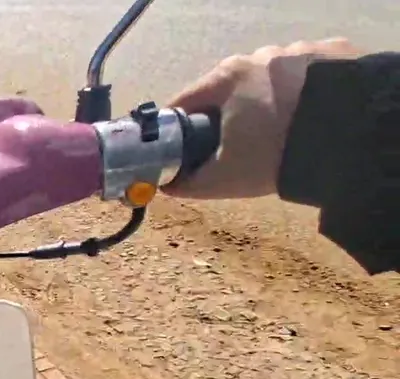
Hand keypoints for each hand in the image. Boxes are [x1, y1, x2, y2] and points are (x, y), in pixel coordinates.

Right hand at [165, 39, 361, 199]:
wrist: (353, 140)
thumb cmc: (278, 155)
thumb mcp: (225, 178)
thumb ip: (189, 183)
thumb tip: (167, 186)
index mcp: (226, 77)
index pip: (186, 101)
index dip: (180, 128)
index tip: (184, 148)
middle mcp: (259, 56)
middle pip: (229, 89)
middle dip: (230, 116)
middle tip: (239, 147)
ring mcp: (298, 51)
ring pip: (270, 81)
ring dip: (269, 103)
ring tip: (282, 132)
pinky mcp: (334, 53)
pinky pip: (308, 74)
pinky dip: (304, 93)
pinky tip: (309, 117)